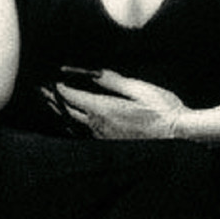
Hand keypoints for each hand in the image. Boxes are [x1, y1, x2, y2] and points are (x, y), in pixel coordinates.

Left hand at [44, 69, 188, 140]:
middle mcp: (98, 127)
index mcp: (104, 110)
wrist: (178, 137)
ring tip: (50, 104)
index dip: (59, 88)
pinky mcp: (110, 146)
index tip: (50, 79)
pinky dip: (72, 126)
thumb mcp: (140, 89)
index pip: (73, 98)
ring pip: (73, 126)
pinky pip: (83, 135)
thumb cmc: (163, 111)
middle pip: (68, 112)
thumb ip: (114, 81)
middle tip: (40, 90)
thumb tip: (95, 72)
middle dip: (53, 100)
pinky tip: (72, 124)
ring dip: (60, 113)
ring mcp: (103, 139)